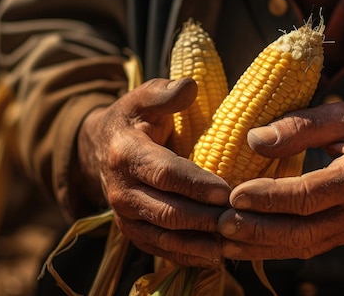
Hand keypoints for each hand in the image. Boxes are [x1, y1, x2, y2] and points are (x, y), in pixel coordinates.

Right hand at [78, 78, 230, 267]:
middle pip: (169, 212)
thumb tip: (191, 87)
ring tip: (234, 241)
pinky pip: (162, 250)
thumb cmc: (133, 120)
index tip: (227, 191)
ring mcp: (125, 216)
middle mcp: (122, 191)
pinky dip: (189, 256)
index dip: (196, 184)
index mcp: (126, 154)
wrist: (102, 150)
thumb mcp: (144, 98)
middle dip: (206, 218)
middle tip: (241, 219)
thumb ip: (165, 93)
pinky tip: (217, 256)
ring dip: (201, 243)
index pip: (165, 173)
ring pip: (166, 237)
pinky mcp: (133, 233)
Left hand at [218, 102, 343, 260]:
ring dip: (262, 247)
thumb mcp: (342, 114)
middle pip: (304, 229)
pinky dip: (277, 247)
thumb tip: (252, 139)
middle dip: (259, 230)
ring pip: (304, 245)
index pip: (310, 194)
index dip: (271, 198)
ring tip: (225, 242)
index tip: (234, 195)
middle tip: (221, 225)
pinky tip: (249, 244)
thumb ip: (300, 126)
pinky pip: (310, 246)